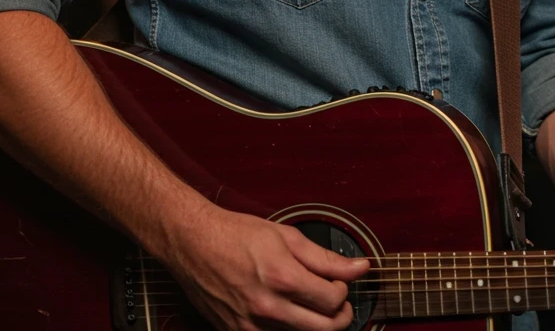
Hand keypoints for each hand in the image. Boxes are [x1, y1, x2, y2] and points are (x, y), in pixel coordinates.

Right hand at [164, 201, 370, 330]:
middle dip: (339, 316)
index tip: (340, 282)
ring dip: (315, 324)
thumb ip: (326, 257)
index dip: (343, 291)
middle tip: (337, 301)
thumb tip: (360, 267)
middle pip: (324, 329)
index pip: (333, 300)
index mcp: (283, 278)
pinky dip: (289, 329)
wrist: (194, 244)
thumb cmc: (237, 235)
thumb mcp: (286, 236)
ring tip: (313, 305)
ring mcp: (252, 326)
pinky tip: (289, 313)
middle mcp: (268, 308)